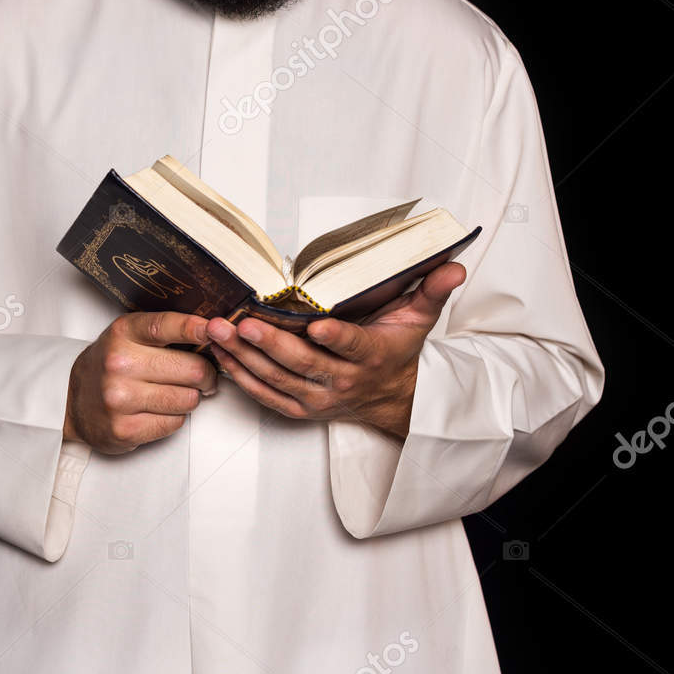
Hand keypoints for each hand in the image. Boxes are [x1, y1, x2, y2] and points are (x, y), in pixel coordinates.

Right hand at [63, 310, 217, 454]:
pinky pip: (175, 423)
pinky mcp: (125, 429)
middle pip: (192, 369)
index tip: (215, 329)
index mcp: (122, 334)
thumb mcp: (127, 337)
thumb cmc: (109, 366)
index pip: (165, 326)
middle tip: (203, 376)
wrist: (72, 402)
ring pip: (188, 399)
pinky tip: (158, 409)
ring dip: (190, 398)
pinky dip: (174, 417)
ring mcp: (120, 399)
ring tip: (175, 392)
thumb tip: (212, 333)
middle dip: (206, 374)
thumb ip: (163, 332)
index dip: (195, 328)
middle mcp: (119, 364)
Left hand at [204, 263, 466, 438]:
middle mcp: (343, 382)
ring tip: (218, 332)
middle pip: (304, 365)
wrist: (392, 400)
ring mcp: (318, 399)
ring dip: (244, 357)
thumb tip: (454, 265)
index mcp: (371, 357)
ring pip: (277, 380)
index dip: (336, 339)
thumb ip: (432, 290)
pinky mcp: (299, 408)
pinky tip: (220, 355)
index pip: (353, 347)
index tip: (317, 326)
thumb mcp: (419, 320)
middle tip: (243, 323)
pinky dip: (240, 376)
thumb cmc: (398, 351)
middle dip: (271, 344)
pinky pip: (265, 395)